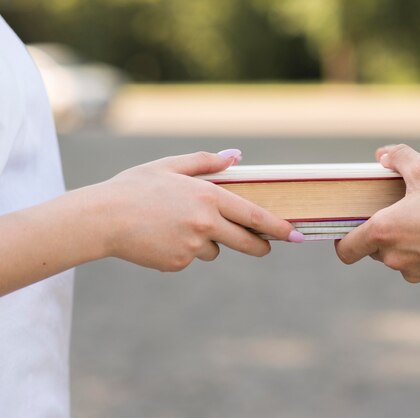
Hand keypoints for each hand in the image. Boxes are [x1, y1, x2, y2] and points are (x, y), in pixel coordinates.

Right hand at [91, 150, 302, 271]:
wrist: (101, 218)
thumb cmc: (136, 187)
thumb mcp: (170, 166)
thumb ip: (207, 162)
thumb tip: (237, 156)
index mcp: (208, 196)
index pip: (254, 215)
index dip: (278, 227)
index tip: (295, 234)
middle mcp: (206, 223)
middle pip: (247, 242)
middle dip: (260, 246)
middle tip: (264, 246)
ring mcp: (192, 246)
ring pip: (215, 250)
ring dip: (209, 243)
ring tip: (177, 226)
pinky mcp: (178, 263)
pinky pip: (192, 258)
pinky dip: (184, 251)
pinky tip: (163, 238)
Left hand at [335, 144, 419, 282]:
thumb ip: (397, 157)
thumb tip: (381, 155)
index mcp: (384, 231)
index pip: (345, 249)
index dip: (342, 239)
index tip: (349, 227)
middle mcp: (394, 258)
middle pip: (371, 249)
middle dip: (379, 231)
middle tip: (396, 210)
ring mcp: (414, 271)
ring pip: (394, 256)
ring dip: (400, 241)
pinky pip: (414, 264)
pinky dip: (419, 251)